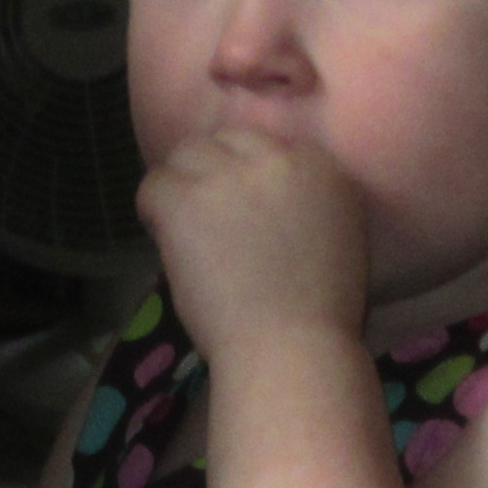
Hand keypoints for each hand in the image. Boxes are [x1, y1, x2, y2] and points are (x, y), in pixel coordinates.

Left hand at [135, 129, 366, 366]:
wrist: (292, 346)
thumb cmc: (319, 315)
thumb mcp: (334, 239)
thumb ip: (302, 205)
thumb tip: (259, 202)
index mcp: (320, 167)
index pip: (266, 147)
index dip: (246, 178)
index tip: (242, 214)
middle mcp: (276, 157)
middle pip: (225, 141)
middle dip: (212, 173)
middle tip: (207, 220)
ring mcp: (227, 173)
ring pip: (185, 155)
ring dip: (181, 189)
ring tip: (184, 232)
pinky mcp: (186, 196)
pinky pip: (153, 185)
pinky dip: (153, 213)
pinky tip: (168, 244)